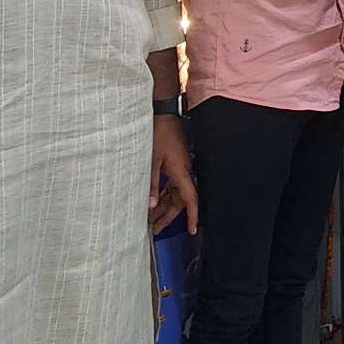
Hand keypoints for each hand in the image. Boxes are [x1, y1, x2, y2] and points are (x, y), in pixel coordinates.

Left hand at [149, 114, 198, 235]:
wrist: (164, 114)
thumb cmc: (160, 133)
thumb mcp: (151, 160)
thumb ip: (152, 184)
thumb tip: (152, 205)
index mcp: (181, 172)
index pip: (190, 199)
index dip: (192, 216)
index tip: (192, 229)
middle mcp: (184, 172)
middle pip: (180, 200)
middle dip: (168, 217)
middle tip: (156, 230)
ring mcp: (181, 168)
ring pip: (175, 193)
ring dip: (165, 206)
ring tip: (151, 219)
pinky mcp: (176, 163)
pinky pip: (173, 184)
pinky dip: (165, 194)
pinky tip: (155, 201)